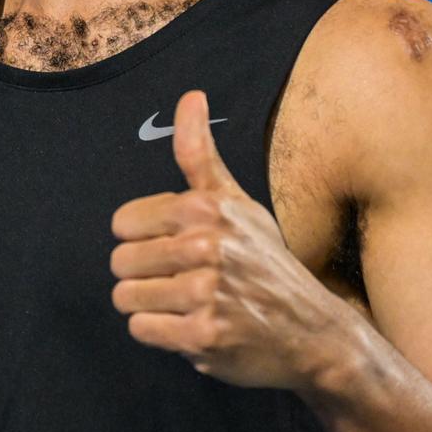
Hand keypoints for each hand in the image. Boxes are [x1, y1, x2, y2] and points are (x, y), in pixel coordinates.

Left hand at [110, 90, 353, 388]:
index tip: (175, 247)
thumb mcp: (236, 202)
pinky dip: (160, 334)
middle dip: (145, 275)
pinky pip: (142, 329)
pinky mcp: (203, 336)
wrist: (311, 331)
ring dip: (150, 306)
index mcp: (207, 208)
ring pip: (125, 298)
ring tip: (188, 304)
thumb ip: (199, 153)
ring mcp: (205, 293)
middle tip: (184, 281)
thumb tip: (190, 95)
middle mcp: (206, 246)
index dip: (144, 239)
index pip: (122, 223)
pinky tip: (191, 326)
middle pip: (120, 262)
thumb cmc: (264, 262)